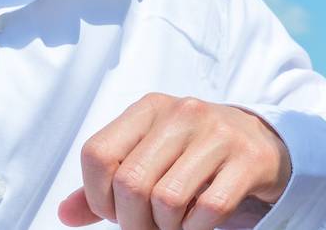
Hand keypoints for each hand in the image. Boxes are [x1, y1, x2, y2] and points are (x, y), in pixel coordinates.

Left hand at [58, 93, 292, 229]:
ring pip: (167, 200)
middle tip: (148, 226)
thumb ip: (105, 185)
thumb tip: (65, 214)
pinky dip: (197, 228)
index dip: (98, 196)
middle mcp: (183, 112)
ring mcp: (218, 133)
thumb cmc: (192, 153)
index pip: (97, 154)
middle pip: (131, 183)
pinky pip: (208, 209)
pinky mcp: (247, 159)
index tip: (116, 209)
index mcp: (150, 108)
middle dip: (134, 221)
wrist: (260, 142)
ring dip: (167, 227)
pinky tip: (199, 220)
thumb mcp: (149, 155)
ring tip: (175, 221)